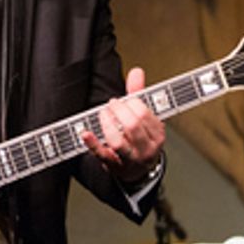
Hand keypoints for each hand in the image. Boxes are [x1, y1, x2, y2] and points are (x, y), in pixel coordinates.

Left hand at [82, 67, 165, 183]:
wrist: (138, 171)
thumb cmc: (141, 140)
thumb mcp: (144, 118)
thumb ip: (139, 94)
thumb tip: (136, 71)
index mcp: (157, 135)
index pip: (144, 114)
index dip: (131, 103)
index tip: (124, 101)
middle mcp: (146, 149)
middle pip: (132, 125)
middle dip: (118, 111)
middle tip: (111, 105)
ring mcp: (131, 160)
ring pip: (118, 141)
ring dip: (107, 124)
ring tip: (103, 114)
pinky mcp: (114, 166)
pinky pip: (102, 155)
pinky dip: (92, 144)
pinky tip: (85, 133)